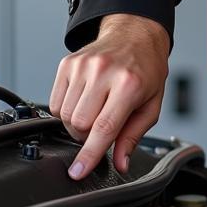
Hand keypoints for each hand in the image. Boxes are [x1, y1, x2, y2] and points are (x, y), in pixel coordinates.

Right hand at [50, 13, 170, 179]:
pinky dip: (66, 110)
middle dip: (88, 136)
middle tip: (102, 126)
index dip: (90, 154)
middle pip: (79, 125)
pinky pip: (55, 102)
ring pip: (65, 116)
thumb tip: (120, 162)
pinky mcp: (67, 64)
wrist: (136, 35)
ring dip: (77, 123)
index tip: (78, 171)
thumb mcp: (151, 104)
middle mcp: (104, 73)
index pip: (104, 127)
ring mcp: (83, 67)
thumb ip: (134, 136)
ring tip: (96, 109)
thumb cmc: (147, 70)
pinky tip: (84, 100)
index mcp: (129, 84)